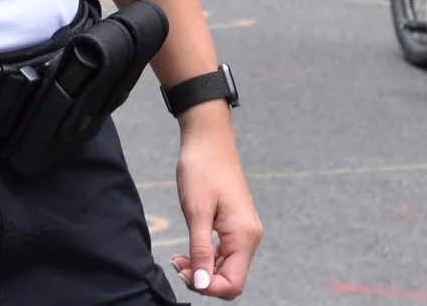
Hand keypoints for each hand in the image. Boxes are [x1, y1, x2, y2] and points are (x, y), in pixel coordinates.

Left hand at [169, 109, 260, 297]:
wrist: (208, 139)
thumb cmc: (201, 170)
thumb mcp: (196, 213)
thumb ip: (201, 251)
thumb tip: (202, 284)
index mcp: (244, 235)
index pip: (232, 284)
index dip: (207, 287)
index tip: (183, 271)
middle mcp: (250, 237)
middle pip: (230, 279)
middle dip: (203, 279)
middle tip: (177, 263)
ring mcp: (244, 231)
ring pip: (226, 268)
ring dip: (202, 269)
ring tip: (178, 257)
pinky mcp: (236, 226)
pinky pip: (224, 254)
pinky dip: (206, 258)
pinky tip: (188, 250)